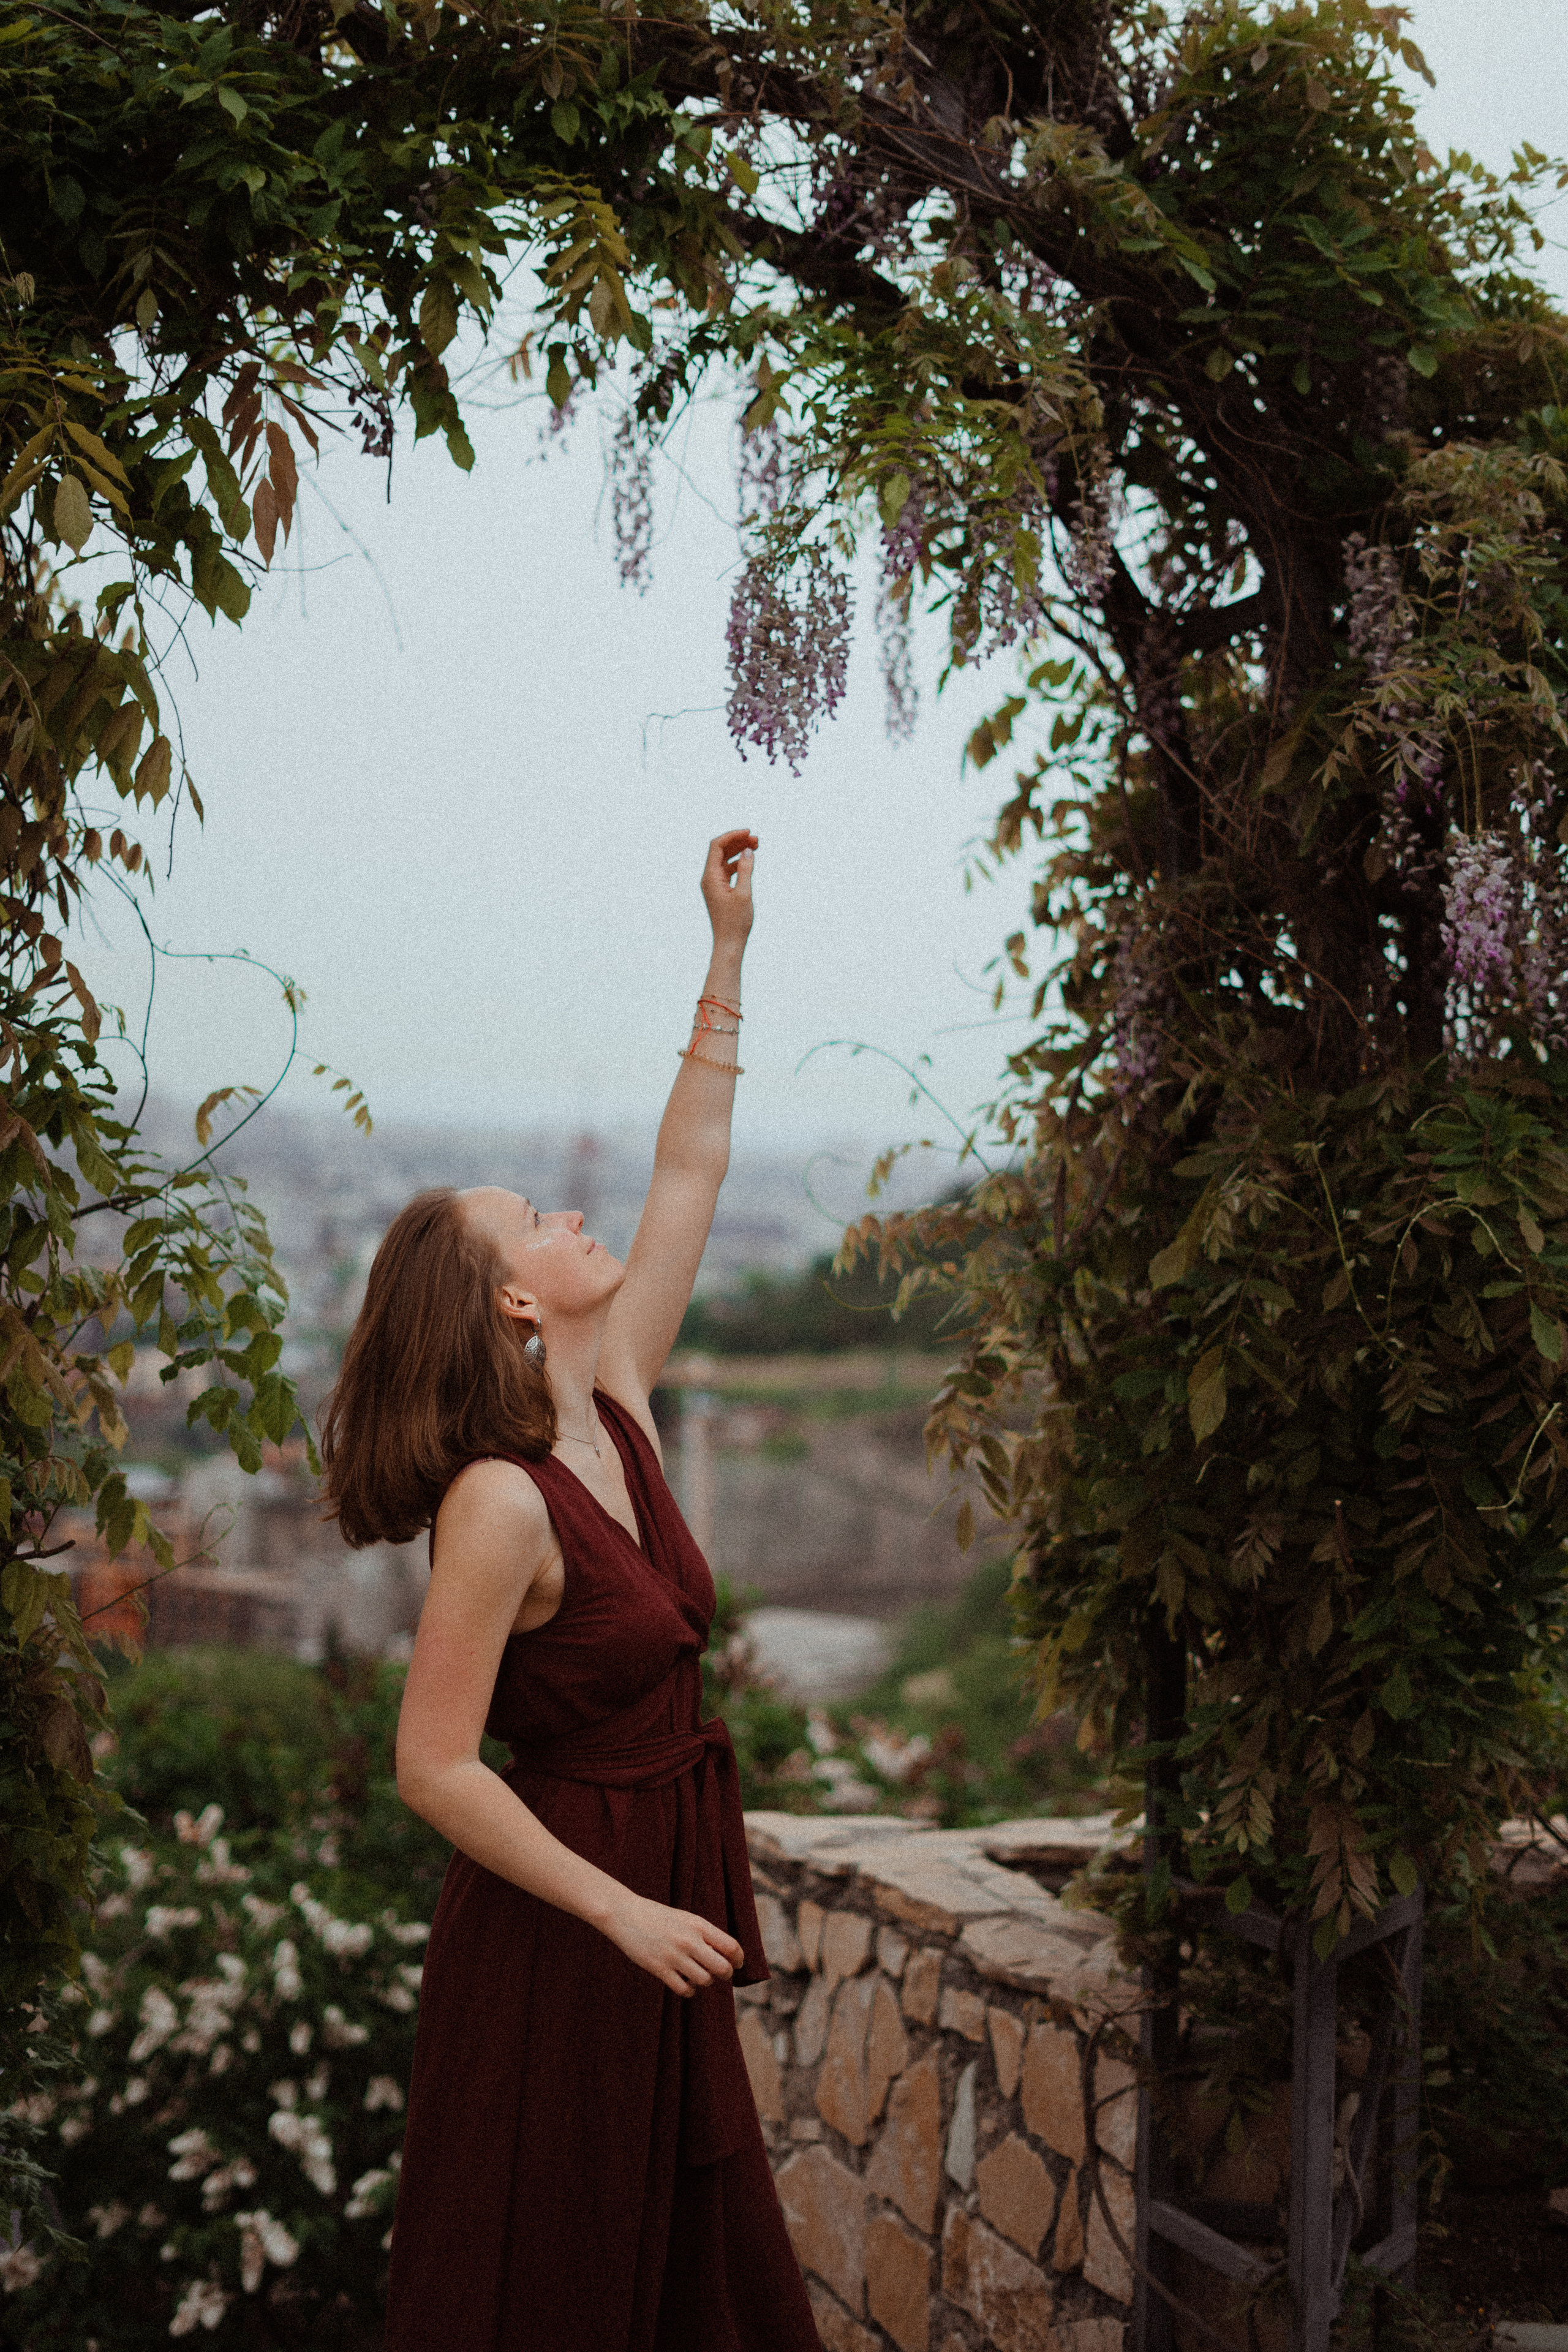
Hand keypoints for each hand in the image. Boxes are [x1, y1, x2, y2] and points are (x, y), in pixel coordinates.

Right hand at [604, 1891, 745, 1996]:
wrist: (625, 1914)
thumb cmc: (659, 1917)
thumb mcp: (685, 1919)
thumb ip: (705, 1935)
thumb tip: (725, 1956)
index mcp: (698, 1925)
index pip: (731, 1947)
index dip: (739, 1959)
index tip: (737, 1964)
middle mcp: (689, 1940)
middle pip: (722, 1968)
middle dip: (725, 1974)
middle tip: (719, 1973)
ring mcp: (674, 1956)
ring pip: (704, 1981)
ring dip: (705, 1981)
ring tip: (697, 1975)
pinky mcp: (659, 1969)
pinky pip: (684, 1990)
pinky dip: (689, 1990)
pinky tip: (684, 1983)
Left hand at [701, 828, 756, 951]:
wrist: (729, 943)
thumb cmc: (736, 922)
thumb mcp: (744, 893)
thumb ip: (746, 870)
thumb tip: (747, 851)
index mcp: (710, 877)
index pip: (716, 846)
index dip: (732, 836)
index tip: (748, 833)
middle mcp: (708, 879)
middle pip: (720, 851)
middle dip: (737, 842)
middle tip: (756, 840)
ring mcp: (713, 884)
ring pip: (724, 860)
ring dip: (738, 851)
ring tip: (756, 846)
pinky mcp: (719, 890)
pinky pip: (727, 870)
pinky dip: (738, 863)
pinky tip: (749, 862)